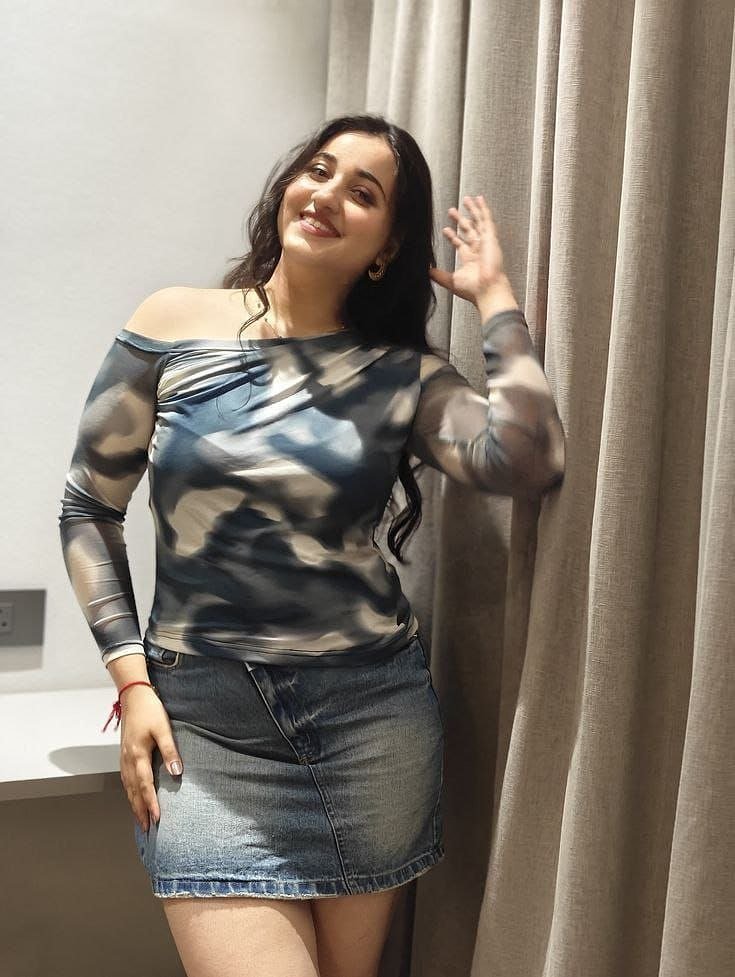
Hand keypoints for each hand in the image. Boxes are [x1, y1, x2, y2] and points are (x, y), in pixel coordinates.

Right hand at [119, 685, 182, 831]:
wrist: (133, 696)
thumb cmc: (150, 710)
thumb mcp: (163, 728)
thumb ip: (170, 751)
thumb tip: (176, 772)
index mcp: (137, 755)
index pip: (144, 786)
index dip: (150, 804)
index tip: (156, 819)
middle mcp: (127, 759)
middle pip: (133, 791)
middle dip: (139, 810)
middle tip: (146, 829)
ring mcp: (123, 757)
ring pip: (127, 786)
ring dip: (133, 803)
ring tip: (139, 818)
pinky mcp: (124, 753)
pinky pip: (125, 778)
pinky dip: (129, 791)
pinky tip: (133, 795)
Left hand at [430, 195, 506, 305]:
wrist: (487, 289)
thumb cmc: (473, 289)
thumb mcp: (452, 280)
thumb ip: (439, 276)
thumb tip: (428, 271)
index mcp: (470, 260)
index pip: (460, 244)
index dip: (452, 236)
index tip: (445, 230)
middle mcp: (478, 250)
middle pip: (468, 230)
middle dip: (460, 220)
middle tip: (452, 211)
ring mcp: (486, 243)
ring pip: (478, 222)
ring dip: (472, 211)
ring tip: (466, 200)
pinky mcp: (491, 238)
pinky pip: (487, 220)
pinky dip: (483, 209)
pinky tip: (480, 200)